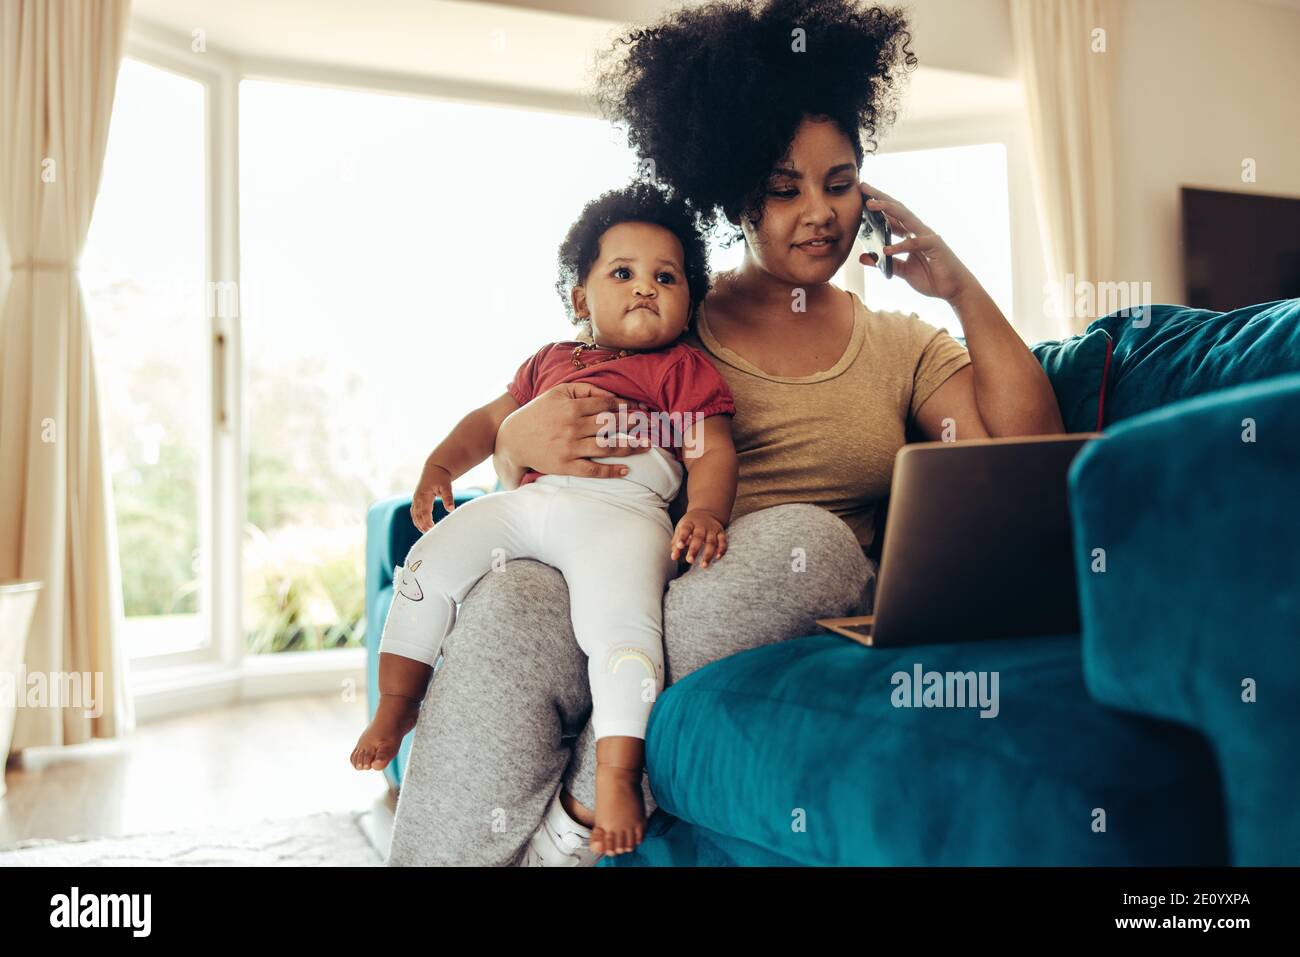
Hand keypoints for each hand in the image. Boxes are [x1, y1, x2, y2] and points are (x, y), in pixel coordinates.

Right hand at [411, 463, 453, 532]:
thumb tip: (451, 509)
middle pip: (418, 515)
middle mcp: (417, 498)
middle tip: (429, 535)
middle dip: (422, 525)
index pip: (424, 512)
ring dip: (419, 524)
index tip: (432, 530)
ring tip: (425, 533)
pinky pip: (414, 512)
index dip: (427, 522)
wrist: (435, 468)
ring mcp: (415, 498)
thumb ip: (448, 498)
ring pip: (414, 515)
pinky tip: (422, 526)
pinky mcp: (416, 499)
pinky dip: (417, 519)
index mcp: (423, 495)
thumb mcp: (446, 486)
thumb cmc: (441, 477)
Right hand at [496, 381, 651, 479]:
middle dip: (634, 425)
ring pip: (607, 447)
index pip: (607, 405)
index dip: (627, 406)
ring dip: (630, 447)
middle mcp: (573, 427)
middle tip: (652, 426)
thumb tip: (611, 394)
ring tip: (647, 446)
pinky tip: (626, 470)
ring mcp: (570, 448)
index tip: (642, 408)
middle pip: (612, 426)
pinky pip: (593, 470)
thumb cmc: (538, 413)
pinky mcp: (566, 466)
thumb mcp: (557, 393)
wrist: (512, 440)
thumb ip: (585, 389)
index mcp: (572, 407)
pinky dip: (611, 471)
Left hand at [670, 509, 727, 567]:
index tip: (679, 546)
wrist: (707, 511)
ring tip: (703, 565)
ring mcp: (712, 529)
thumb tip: (673, 557)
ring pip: (711, 541)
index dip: (682, 537)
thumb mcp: (680, 529)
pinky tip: (717, 558)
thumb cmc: (690, 525)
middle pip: (699, 537)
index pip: (685, 530)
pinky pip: (723, 541)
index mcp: (689, 523)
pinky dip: (721, 549)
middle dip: (694, 549)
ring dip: (708, 554)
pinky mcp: (721, 533)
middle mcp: (702, 526)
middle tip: (690, 560)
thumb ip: (676, 543)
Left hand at [858, 182, 979, 304]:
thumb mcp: (903, 271)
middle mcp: (918, 231)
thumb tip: (863, 258)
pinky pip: (915, 244)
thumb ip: (885, 264)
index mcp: (910, 235)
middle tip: (863, 186)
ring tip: (870, 205)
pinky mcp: (935, 246)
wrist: (954, 289)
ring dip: (887, 209)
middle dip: (880, 197)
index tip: (861, 195)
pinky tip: (886, 250)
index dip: (877, 205)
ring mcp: (927, 236)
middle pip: (897, 209)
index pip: (891, 216)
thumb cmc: (932, 278)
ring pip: (905, 218)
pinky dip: (900, 246)